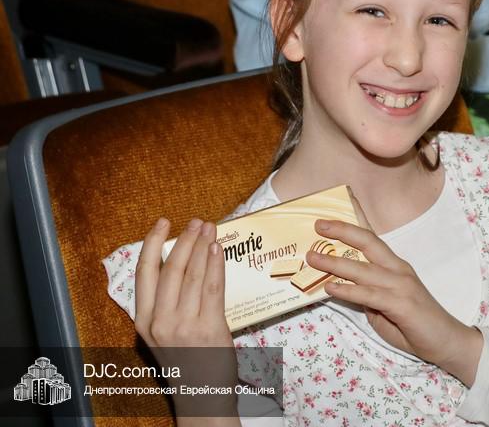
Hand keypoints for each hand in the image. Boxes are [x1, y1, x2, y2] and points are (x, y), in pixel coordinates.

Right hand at [135, 218, 237, 416]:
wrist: (200, 394)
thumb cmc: (185, 359)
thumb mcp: (162, 332)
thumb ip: (164, 302)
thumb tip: (179, 261)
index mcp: (143, 320)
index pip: (143, 273)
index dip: (152, 243)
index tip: (162, 222)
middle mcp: (160, 321)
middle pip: (170, 269)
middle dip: (185, 240)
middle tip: (196, 222)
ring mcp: (184, 325)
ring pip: (192, 275)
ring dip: (202, 247)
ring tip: (210, 229)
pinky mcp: (209, 328)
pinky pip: (212, 288)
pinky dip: (215, 265)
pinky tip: (218, 250)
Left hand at [308, 218, 482, 385]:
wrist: (445, 341)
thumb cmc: (415, 325)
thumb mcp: (385, 306)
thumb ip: (368, 294)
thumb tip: (346, 288)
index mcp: (395, 266)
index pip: (372, 239)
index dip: (352, 225)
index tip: (333, 213)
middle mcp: (398, 269)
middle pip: (368, 242)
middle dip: (342, 231)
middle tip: (319, 224)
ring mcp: (401, 285)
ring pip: (363, 268)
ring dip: (335, 263)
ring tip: (313, 257)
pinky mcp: (401, 303)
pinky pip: (369, 294)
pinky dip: (348, 290)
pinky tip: (330, 287)